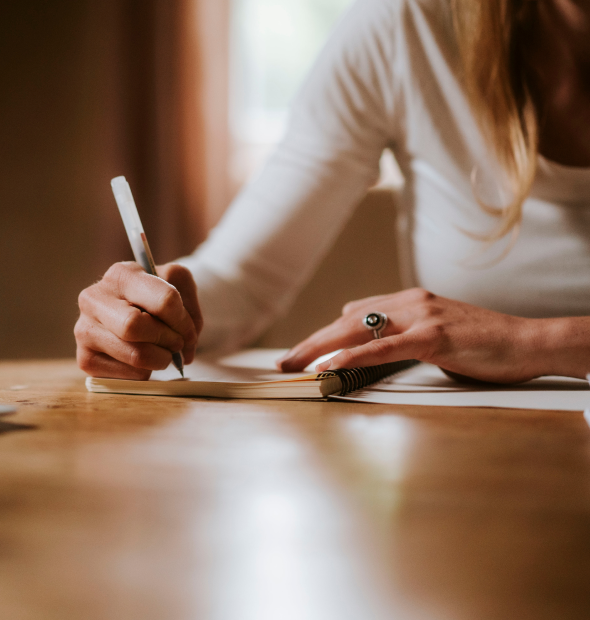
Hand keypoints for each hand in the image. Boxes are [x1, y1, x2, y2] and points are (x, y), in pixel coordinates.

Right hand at [75, 262, 202, 379]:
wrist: (132, 314)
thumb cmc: (156, 299)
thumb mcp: (178, 286)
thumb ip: (189, 308)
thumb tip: (186, 344)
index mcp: (121, 274)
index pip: (163, 300)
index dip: (183, 322)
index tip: (188, 330)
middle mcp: (94, 298)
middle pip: (135, 326)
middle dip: (167, 340)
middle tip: (177, 344)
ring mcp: (84, 329)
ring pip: (134, 355)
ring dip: (160, 359)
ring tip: (164, 352)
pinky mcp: (85, 358)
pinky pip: (127, 376)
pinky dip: (145, 372)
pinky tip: (143, 360)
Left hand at [276, 288, 543, 383]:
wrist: (527, 342)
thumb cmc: (481, 343)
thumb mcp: (434, 334)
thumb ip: (403, 334)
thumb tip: (367, 340)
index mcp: (408, 301)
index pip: (353, 316)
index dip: (322, 335)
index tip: (298, 353)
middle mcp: (410, 302)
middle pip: (346, 321)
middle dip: (311, 343)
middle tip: (283, 363)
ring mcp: (422, 316)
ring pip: (358, 330)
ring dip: (321, 348)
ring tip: (294, 365)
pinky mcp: (434, 336)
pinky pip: (385, 347)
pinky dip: (354, 355)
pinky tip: (331, 364)